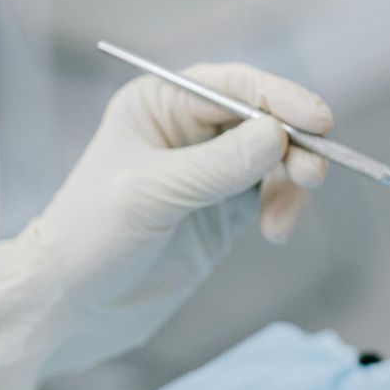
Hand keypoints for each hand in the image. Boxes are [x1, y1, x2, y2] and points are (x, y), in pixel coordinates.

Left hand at [0, 61, 332, 389]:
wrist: (72, 303)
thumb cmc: (91, 235)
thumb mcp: (151, 194)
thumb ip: (216, 165)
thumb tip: (278, 136)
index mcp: (160, 103)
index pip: (233, 86)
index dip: (280, 98)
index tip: (318, 121)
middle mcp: (189, 128)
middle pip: (265, 119)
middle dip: (294, 145)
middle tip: (312, 177)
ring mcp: (211, 169)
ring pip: (276, 158)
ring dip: (291, 184)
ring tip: (279, 224)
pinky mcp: (224, 208)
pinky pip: (272, 194)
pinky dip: (283, 208)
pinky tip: (274, 232)